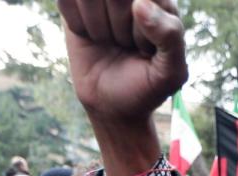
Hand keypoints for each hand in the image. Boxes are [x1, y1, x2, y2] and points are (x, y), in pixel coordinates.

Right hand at [59, 0, 186, 175]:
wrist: (111, 104)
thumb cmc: (145, 86)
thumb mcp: (171, 72)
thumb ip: (170, 36)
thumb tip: (139, 3)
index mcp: (163, 1)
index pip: (143, 2)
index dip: (141, 29)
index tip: (145, 50)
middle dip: (119, 27)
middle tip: (124, 44)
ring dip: (97, 26)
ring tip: (109, 40)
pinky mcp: (77, 2)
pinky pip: (66, 0)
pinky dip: (77, 24)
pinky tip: (88, 35)